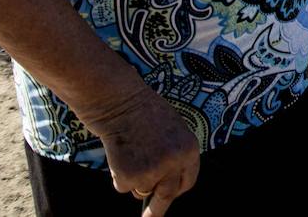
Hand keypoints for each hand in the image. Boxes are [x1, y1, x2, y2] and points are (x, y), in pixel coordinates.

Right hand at [85, 84, 200, 214]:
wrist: (118, 101)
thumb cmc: (142, 112)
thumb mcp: (171, 130)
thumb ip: (173, 155)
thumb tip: (165, 183)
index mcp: (190, 150)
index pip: (187, 181)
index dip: (176, 189)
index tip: (169, 196)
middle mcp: (175, 164)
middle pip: (167, 196)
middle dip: (157, 209)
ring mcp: (153, 172)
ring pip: (141, 189)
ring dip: (133, 178)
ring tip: (129, 150)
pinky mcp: (130, 177)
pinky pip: (122, 186)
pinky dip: (117, 174)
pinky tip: (118, 152)